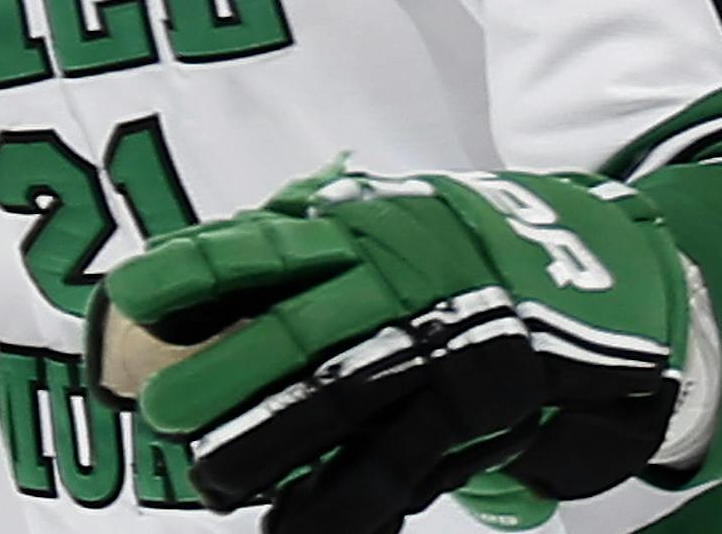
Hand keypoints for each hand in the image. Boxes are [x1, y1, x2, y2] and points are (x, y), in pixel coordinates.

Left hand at [86, 165, 689, 532]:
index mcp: (360, 228)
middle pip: (297, 330)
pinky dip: (342, 506)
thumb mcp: (378, 219)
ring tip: (209, 478)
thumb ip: (300, 242)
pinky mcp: (472, 416)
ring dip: (272, 445)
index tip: (128, 296)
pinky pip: (398, 469)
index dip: (194, 271)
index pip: (263, 247)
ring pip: (344, 404)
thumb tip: (197, 275)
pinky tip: (289, 532)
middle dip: (226, 373)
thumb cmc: (450, 247)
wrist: (594, 271)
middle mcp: (395, 283)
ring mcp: (437, 350)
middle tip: (157, 411)